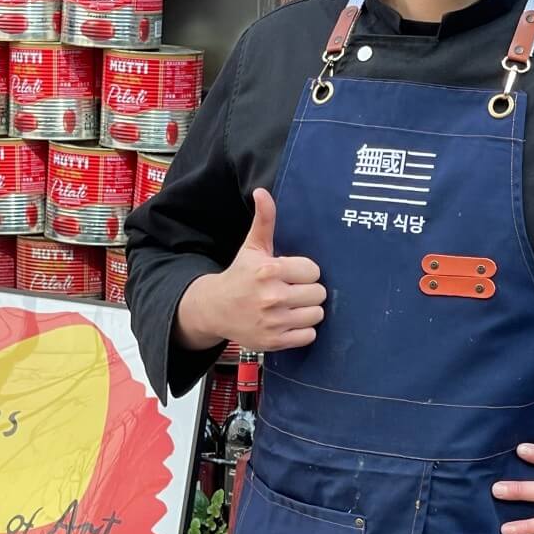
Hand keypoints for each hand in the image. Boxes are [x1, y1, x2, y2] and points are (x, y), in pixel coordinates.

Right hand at [176, 188, 326, 352]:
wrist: (214, 309)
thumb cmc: (239, 276)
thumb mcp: (252, 247)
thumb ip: (264, 220)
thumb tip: (262, 192)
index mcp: (269, 270)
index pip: (313, 271)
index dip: (304, 272)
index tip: (291, 274)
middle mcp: (272, 297)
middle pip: (319, 293)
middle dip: (308, 291)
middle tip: (292, 291)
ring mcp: (274, 322)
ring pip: (317, 315)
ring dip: (307, 311)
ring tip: (291, 306)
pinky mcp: (275, 341)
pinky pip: (309, 336)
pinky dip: (302, 331)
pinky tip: (288, 322)